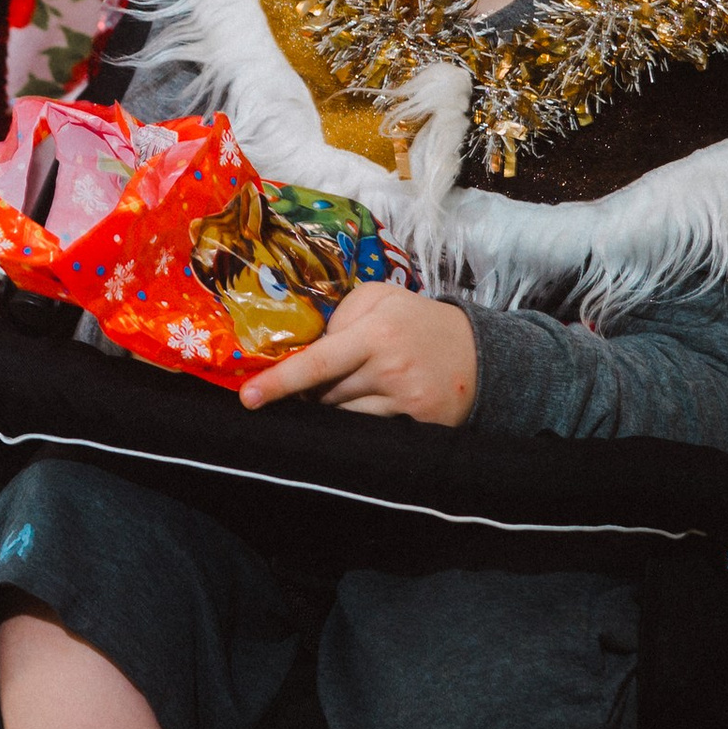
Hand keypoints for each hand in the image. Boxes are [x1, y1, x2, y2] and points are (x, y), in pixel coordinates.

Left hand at [239, 280, 477, 423]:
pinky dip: (359, 418)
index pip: (318, 361)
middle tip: (317, 380)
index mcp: (375, 332)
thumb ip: (340, 315)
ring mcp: (405, 400)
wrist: (478, 353)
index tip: (249, 398)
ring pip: (344, 415)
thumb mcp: (380, 299)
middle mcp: (389, 368)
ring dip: (336, 405)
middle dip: (314, 390)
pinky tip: (369, 402)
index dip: (280, 382)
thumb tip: (306, 347)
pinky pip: (369, 429)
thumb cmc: (416, 320)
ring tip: (353, 384)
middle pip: (327, 394)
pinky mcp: (418, 424)